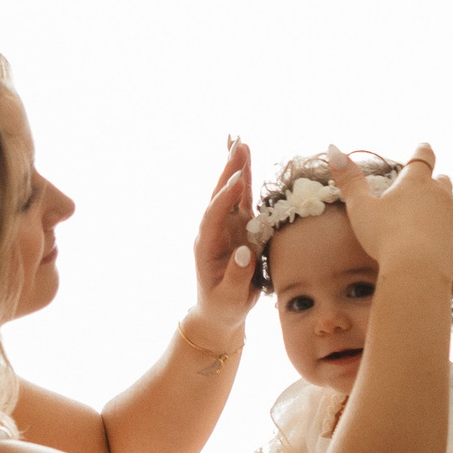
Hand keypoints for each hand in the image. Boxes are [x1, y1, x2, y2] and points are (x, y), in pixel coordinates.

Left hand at [189, 136, 256, 332]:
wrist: (220, 311)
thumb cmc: (224, 308)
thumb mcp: (230, 299)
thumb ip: (236, 278)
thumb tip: (245, 253)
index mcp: (206, 245)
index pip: (214, 216)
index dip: (226, 199)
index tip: (238, 181)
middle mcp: (215, 230)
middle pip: (221, 195)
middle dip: (229, 170)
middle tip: (237, 144)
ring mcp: (228, 226)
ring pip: (233, 192)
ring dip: (236, 166)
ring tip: (240, 140)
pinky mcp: (240, 226)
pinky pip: (243, 198)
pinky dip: (245, 176)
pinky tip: (245, 156)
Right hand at [330, 143, 452, 281]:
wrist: (415, 268)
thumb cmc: (384, 238)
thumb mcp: (360, 208)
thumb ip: (348, 179)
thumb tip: (334, 147)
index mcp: (415, 183)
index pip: (422, 159)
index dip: (423, 153)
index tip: (425, 148)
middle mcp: (440, 194)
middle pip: (444, 182)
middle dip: (440, 182)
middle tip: (438, 183)